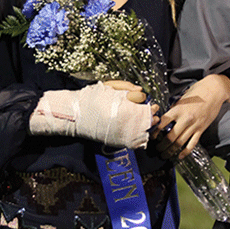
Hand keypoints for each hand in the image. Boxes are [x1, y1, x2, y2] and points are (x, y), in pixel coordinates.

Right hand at [30, 82, 156, 147]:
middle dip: (151, 115)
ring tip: (146, 122)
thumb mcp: (108, 86)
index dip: (148, 103)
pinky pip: (138, 142)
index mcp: (123, 103)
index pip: (144, 102)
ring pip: (145, 131)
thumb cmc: (92, 98)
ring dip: (148, 126)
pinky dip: (141, 137)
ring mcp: (123, 132)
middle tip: (152, 113)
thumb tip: (141, 91)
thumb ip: (126, 86)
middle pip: (147, 118)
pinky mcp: (120, 142)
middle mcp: (125, 118)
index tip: (151, 104)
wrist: (77, 115)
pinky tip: (139, 132)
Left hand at [154, 74, 229, 160]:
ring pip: (180, 142)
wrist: (214, 90)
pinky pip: (192, 143)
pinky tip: (180, 156)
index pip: (163, 123)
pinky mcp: (201, 129)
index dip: (155, 131)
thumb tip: (165, 118)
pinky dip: (185, 152)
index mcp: (178, 109)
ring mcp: (194, 125)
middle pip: (170, 137)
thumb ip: (174, 109)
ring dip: (171, 151)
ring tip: (165, 155)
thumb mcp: (182, 98)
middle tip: (157, 149)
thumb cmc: (198, 92)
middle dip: (162, 145)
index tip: (152, 137)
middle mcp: (185, 119)